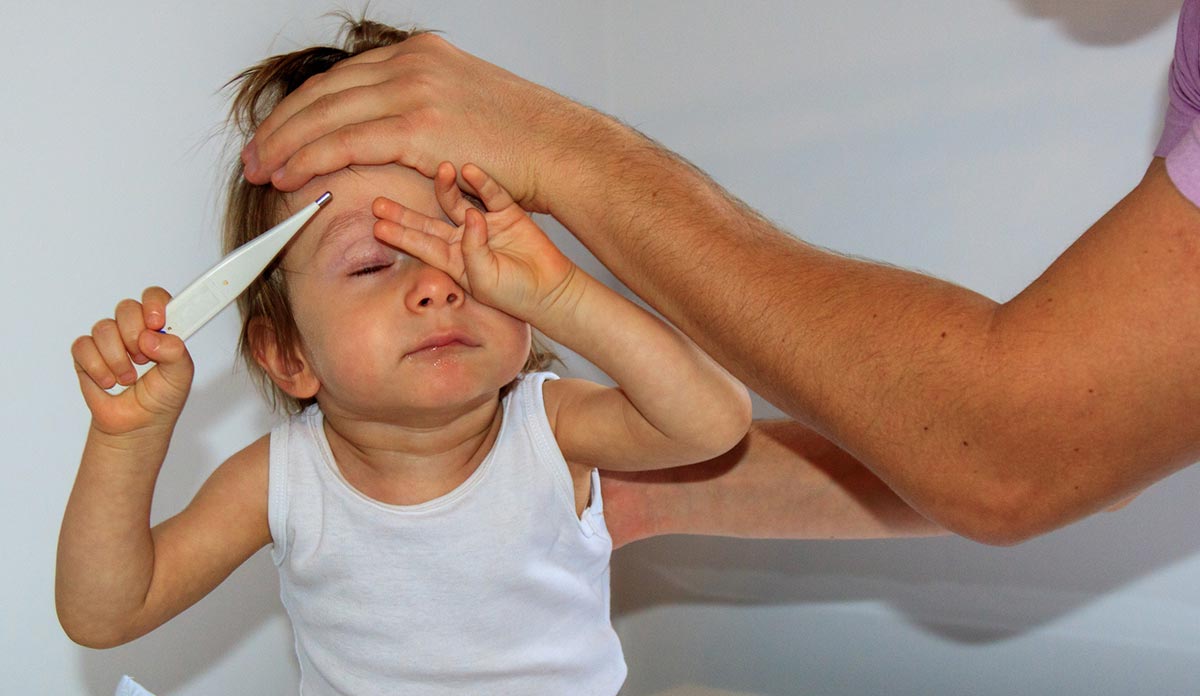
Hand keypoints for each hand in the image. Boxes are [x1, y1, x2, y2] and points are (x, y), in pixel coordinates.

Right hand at [71, 287, 193, 436]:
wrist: (137, 426)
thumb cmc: (161, 399)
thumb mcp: (181, 376)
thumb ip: (175, 352)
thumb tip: (152, 337)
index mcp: (160, 329)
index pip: (155, 297)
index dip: (154, 304)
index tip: (157, 323)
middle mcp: (134, 329)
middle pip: (126, 308)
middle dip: (134, 336)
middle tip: (143, 359)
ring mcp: (109, 340)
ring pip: (104, 328)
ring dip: (117, 359)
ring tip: (128, 378)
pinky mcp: (86, 354)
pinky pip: (83, 346)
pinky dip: (97, 367)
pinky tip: (109, 381)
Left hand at [242, 34, 588, 212]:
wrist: (563, 150)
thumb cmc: (525, 143)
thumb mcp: (466, 108)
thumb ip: (424, 109)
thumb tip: (394, 135)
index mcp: (420, 57)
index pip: (342, 80)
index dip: (302, 110)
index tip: (279, 134)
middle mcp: (412, 65)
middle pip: (324, 93)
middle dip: (282, 127)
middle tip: (256, 153)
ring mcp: (414, 90)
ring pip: (326, 116)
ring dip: (285, 145)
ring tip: (262, 170)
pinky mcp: (418, 125)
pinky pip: (345, 142)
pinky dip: (310, 159)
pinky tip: (290, 175)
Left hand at [372, 162, 576, 322]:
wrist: (550, 291)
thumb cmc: (515, 294)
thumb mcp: (485, 279)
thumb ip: (473, 249)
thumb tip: (472, 215)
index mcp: (453, 261)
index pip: (420, 244)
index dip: (399, 235)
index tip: (377, 225)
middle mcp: (463, 239)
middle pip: (428, 221)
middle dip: (404, 212)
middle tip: (379, 201)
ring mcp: (484, 224)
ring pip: (457, 200)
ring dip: (446, 186)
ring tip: (440, 170)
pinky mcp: (507, 213)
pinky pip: (491, 193)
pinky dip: (482, 182)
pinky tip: (468, 170)